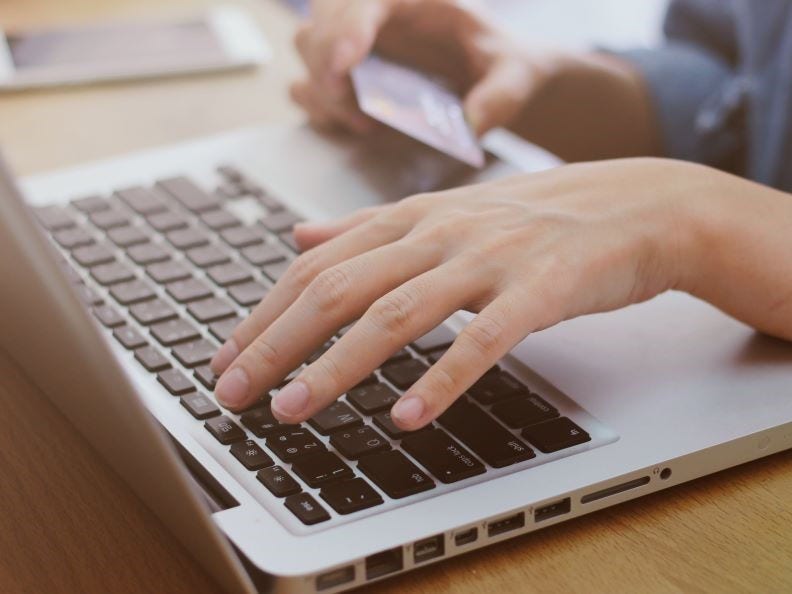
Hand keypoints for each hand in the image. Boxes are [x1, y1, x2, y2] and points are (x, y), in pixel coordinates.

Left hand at [210, 158, 734, 428]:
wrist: (635, 207)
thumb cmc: (536, 217)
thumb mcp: (443, 212)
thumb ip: (366, 228)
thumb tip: (297, 240)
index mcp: (413, 216)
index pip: (319, 267)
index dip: (266, 313)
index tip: (229, 356)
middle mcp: (441, 232)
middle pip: (340, 289)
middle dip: (277, 343)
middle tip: (233, 391)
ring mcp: (489, 259)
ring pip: (397, 314)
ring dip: (337, 366)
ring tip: (293, 409)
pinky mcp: (540, 289)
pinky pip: (483, 340)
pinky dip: (442, 380)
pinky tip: (406, 418)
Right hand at [290, 0, 558, 135]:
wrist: (494, 80)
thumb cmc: (503, 66)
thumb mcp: (516, 77)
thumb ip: (500, 96)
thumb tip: (471, 125)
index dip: (348, 28)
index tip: (347, 64)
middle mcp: (377, 13)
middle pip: (322, 19)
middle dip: (326, 62)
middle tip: (356, 109)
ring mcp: (357, 42)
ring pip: (307, 47)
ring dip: (322, 89)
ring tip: (365, 123)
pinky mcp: (346, 76)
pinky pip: (307, 83)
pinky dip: (319, 106)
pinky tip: (359, 125)